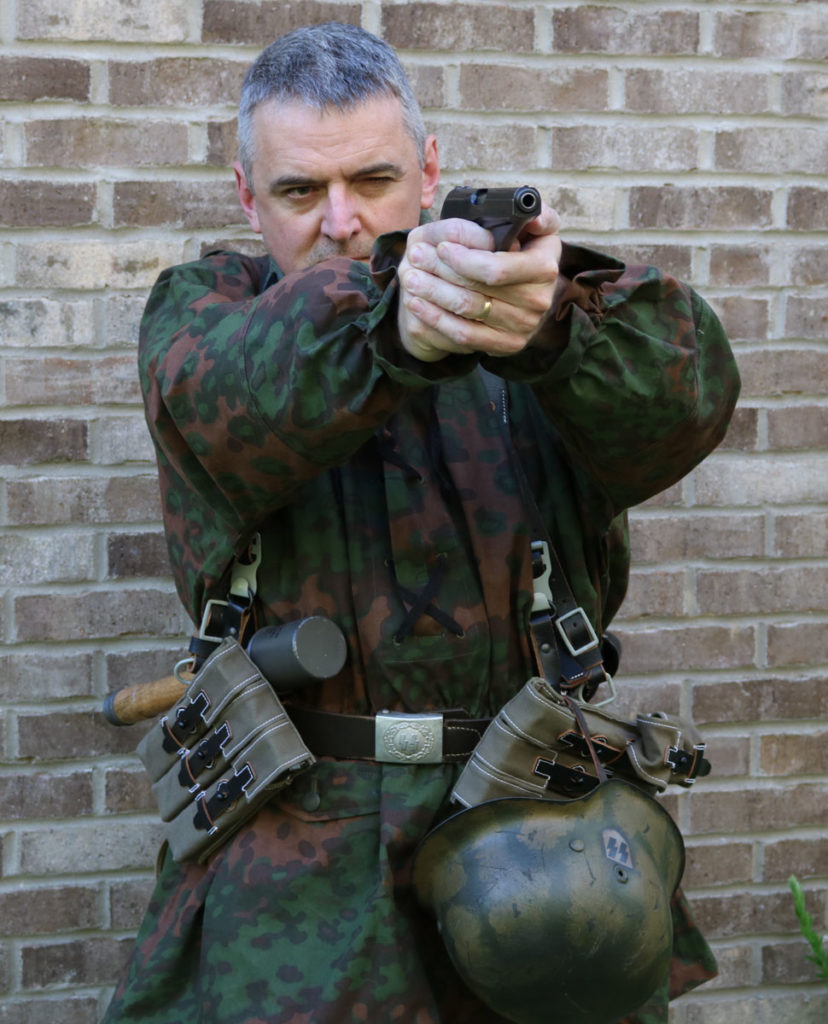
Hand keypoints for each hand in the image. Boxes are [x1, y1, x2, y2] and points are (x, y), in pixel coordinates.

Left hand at [397, 203, 562, 361]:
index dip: (464, 259)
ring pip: (466, 310)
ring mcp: (523, 326)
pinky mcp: (508, 345)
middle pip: (476, 290)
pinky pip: (464, 335)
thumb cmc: (525, 252)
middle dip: (439, 271)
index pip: (497, 268)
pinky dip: (436, 318)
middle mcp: (538, 301)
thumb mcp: (535, 228)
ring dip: (432, 293)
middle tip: (414, 255)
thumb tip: (533, 214)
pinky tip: (416, 303)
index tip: (442, 247)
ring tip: (410, 276)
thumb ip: (535, 215)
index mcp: (545, 267)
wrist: (531, 292)